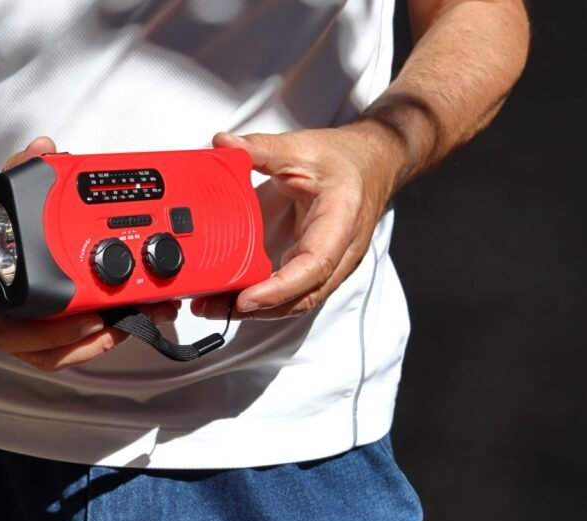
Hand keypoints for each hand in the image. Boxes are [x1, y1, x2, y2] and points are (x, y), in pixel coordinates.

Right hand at [0, 137, 179, 370]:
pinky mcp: (44, 325)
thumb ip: (17, 170)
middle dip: (94, 341)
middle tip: (131, 320)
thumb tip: (43, 148)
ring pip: (63, 353)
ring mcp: (25, 328)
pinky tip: (129, 316)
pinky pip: (71, 341)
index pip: (13, 334)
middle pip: (50, 352)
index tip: (91, 320)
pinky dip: (99, 335)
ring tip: (141, 320)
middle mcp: (6, 320)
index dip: (54, 334)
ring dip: (104, 342)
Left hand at [192, 124, 399, 319]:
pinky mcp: (320, 268)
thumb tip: (224, 144)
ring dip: (259, 310)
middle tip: (213, 306)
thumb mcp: (301, 147)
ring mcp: (334, 264)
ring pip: (299, 301)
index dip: (280, 288)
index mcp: (340, 219)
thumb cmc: (344, 160)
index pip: (314, 265)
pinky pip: (296, 293)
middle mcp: (342, 251)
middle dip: (259, 308)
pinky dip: (267, 300)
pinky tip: (235, 297)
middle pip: (303, 295)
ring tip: (215, 306)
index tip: (246, 298)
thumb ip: (261, 148)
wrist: (373, 165)